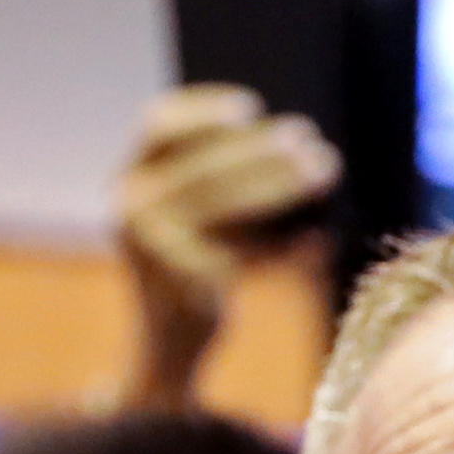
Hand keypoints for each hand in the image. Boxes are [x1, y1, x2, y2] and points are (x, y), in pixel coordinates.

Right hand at [117, 81, 340, 410]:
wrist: (169, 344)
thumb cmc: (192, 267)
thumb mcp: (192, 215)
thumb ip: (222, 177)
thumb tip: (302, 147)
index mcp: (129, 180)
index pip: (158, 125)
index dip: (203, 111)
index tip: (252, 108)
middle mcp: (130, 207)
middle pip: (207, 166)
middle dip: (264, 153)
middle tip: (314, 146)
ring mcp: (155, 245)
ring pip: (227, 203)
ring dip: (282, 185)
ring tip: (325, 170)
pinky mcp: (186, 280)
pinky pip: (247, 253)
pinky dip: (286, 247)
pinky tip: (318, 240)